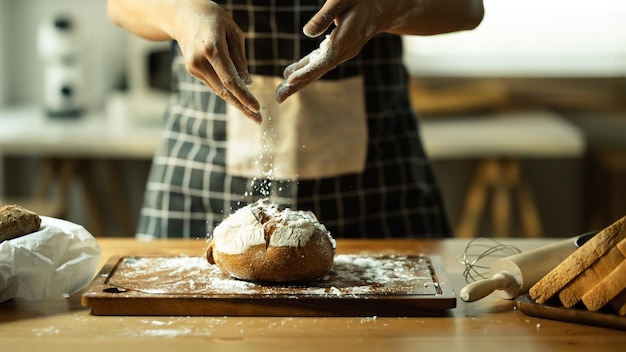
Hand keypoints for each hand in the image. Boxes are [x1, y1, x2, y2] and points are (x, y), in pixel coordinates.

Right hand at [174, 2, 261, 122]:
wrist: (183, 15)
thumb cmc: (214, 19)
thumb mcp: (233, 32)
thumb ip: (240, 58)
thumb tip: (247, 82)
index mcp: (212, 49)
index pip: (230, 80)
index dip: (244, 96)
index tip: (257, 108)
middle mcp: (199, 61)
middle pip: (224, 91)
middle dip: (243, 107)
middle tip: (258, 120)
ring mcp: (193, 67)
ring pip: (219, 90)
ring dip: (237, 102)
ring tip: (253, 114)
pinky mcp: (192, 70)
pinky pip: (214, 84)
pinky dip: (228, 92)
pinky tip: (241, 100)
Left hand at [276, 0, 410, 102]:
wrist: (384, 8)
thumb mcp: (343, 0)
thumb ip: (325, 16)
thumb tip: (307, 32)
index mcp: (346, 39)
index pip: (325, 60)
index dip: (307, 70)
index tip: (290, 80)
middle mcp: (345, 51)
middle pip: (319, 71)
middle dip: (299, 85)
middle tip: (279, 98)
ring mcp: (343, 53)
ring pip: (318, 69)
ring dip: (299, 81)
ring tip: (280, 92)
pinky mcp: (339, 50)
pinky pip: (320, 63)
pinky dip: (306, 69)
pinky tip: (290, 75)